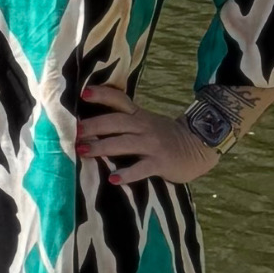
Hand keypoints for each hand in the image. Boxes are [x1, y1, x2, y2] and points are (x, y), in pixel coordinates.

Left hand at [77, 83, 220, 186]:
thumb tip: (93, 124)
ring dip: (102, 147)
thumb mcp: (147, 123)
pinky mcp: (160, 162)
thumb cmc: (166, 137)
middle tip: (75, 132)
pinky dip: (127, 174)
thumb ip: (126, 122)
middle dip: (94, 126)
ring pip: (124, 143)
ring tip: (83, 151)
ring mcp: (152, 144)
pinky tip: (113, 179)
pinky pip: (142, 168)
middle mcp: (144, 127)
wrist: (198, 146)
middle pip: (116, 122)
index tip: (84, 93)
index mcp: (139, 116)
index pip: (119, 100)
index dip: (102, 95)